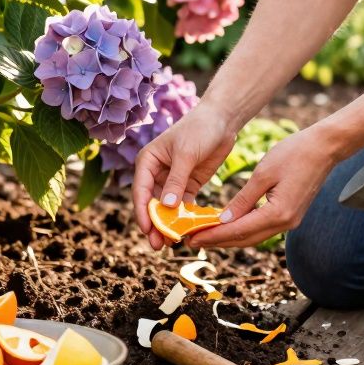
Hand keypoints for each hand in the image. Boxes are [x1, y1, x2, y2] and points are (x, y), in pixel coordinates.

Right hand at [132, 103, 238, 249]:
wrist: (222, 120)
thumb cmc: (199, 129)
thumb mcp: (186, 154)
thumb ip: (176, 181)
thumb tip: (167, 207)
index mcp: (148, 161)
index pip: (141, 191)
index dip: (143, 212)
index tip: (147, 230)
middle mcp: (156, 172)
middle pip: (152, 204)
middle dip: (154, 224)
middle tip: (158, 245)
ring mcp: (172, 180)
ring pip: (167, 208)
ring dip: (168, 225)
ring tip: (171, 244)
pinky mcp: (188, 185)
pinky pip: (183, 206)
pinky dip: (184, 219)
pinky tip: (187, 233)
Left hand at [189, 124, 339, 248]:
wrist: (325, 148)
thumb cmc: (294, 154)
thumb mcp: (263, 174)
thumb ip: (243, 200)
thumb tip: (224, 220)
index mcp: (278, 214)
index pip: (239, 231)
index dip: (214, 236)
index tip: (192, 238)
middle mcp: (285, 224)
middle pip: (245, 239)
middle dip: (218, 241)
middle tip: (192, 241)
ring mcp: (290, 222)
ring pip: (254, 236)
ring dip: (230, 238)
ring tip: (205, 236)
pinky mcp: (291, 215)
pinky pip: (262, 228)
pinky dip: (243, 229)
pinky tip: (228, 225)